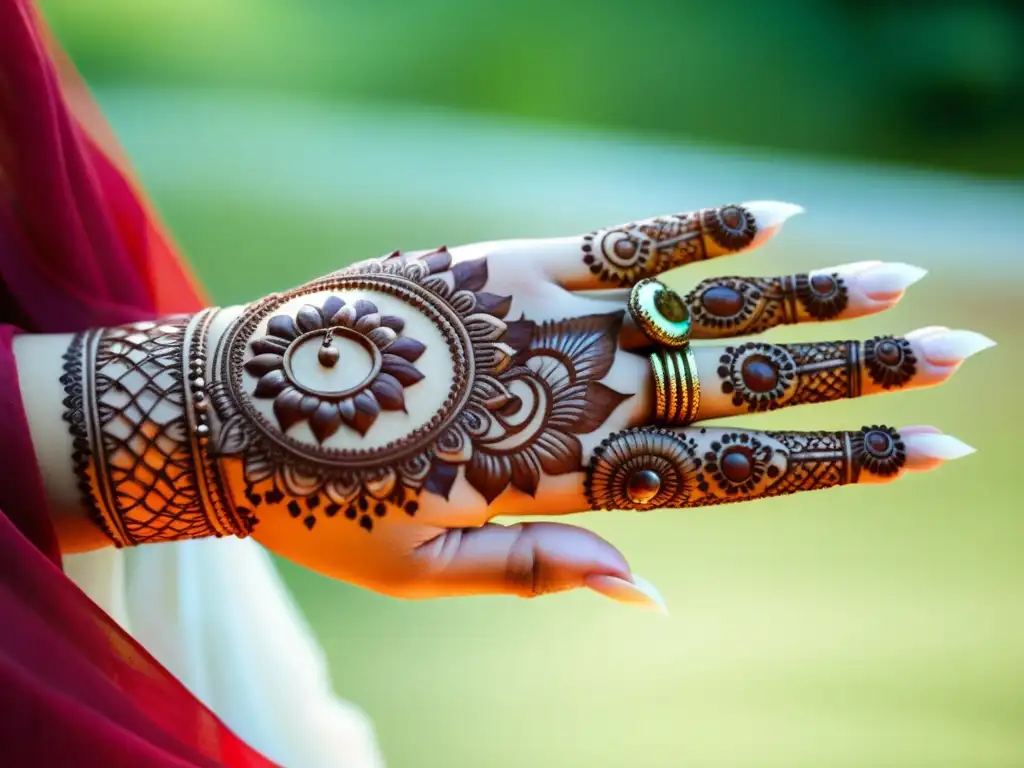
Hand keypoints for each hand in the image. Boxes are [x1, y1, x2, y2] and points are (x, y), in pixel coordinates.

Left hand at [206, 202, 989, 608]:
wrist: (226, 410)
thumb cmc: (325, 502)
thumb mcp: (426, 570)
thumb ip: (541, 570)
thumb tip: (656, 584)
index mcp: (562, 483)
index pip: (725, 477)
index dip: (829, 464)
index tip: (924, 452)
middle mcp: (572, 399)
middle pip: (737, 390)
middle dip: (853, 380)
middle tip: (957, 361)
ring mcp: (542, 323)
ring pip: (696, 312)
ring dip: (803, 303)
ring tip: (897, 289)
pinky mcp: (501, 264)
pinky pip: (616, 242)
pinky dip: (694, 229)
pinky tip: (772, 217)